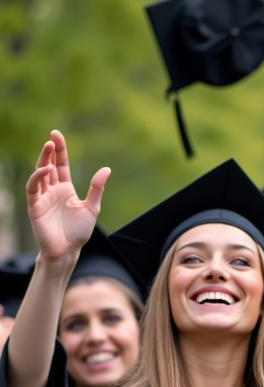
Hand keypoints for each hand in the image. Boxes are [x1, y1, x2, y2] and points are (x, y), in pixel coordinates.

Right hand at [26, 131, 108, 264]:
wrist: (68, 250)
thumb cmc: (79, 232)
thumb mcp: (91, 207)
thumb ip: (96, 189)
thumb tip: (106, 169)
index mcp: (66, 189)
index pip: (61, 165)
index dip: (60, 150)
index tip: (57, 135)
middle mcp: (52, 191)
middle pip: (48, 165)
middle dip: (49, 151)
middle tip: (52, 136)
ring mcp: (42, 198)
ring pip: (39, 174)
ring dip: (43, 160)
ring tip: (49, 146)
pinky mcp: (34, 206)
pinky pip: (33, 189)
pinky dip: (37, 177)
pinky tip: (45, 169)